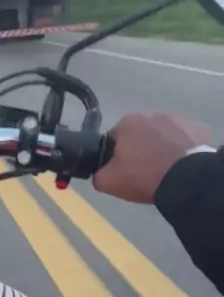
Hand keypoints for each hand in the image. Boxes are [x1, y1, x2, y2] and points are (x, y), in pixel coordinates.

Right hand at [93, 112, 212, 202]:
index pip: (114, 139)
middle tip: (144, 171)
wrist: (187, 180)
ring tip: (165, 169)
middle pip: (140, 134)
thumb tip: (99, 172)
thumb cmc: (144, 177)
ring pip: (163, 134)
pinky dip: (183, 148)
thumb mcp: (109, 182)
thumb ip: (97, 174)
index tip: (124, 170)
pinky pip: (186, 138)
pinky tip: (183, 164)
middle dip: (140, 149)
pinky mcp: (198, 129)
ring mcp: (178, 119)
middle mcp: (152, 114)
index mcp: (128, 123)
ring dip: (162, 147)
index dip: (116, 156)